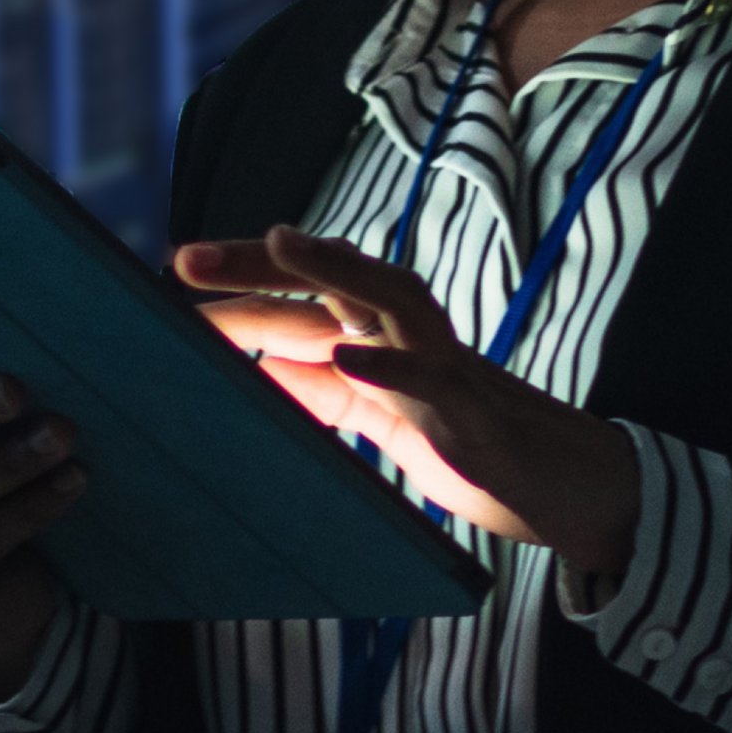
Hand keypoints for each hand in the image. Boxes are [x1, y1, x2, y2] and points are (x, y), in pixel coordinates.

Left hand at [175, 226, 639, 599]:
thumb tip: (259, 367)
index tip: (171, 277)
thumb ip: (323, 391)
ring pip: (389, 298)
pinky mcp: (472, 412)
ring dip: (332, 268)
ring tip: (276, 244)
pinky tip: (349, 355)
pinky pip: (432, 381)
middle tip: (185, 258)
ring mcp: (443, 367)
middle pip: (331, 278)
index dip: (238, 284)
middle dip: (260, 262)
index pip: (299, 298)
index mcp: (380, 338)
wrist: (561, 488)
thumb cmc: (467, 443)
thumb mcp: (378, 417)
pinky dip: (391, 366)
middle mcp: (408, 336)